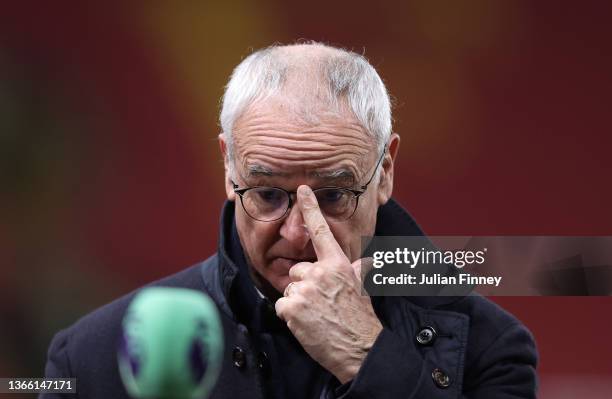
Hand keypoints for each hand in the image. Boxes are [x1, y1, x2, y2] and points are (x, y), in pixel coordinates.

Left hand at [275, 185, 382, 383]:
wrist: (359, 348)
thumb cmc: (361, 319)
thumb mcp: (362, 288)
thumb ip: (360, 270)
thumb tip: (370, 261)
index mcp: (338, 264)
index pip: (321, 231)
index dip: (311, 209)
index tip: (303, 190)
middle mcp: (320, 273)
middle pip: (297, 269)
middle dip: (304, 285)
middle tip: (320, 302)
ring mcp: (305, 290)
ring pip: (289, 289)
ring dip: (297, 302)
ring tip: (316, 315)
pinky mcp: (292, 309)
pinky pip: (281, 306)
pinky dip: (290, 316)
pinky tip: (306, 323)